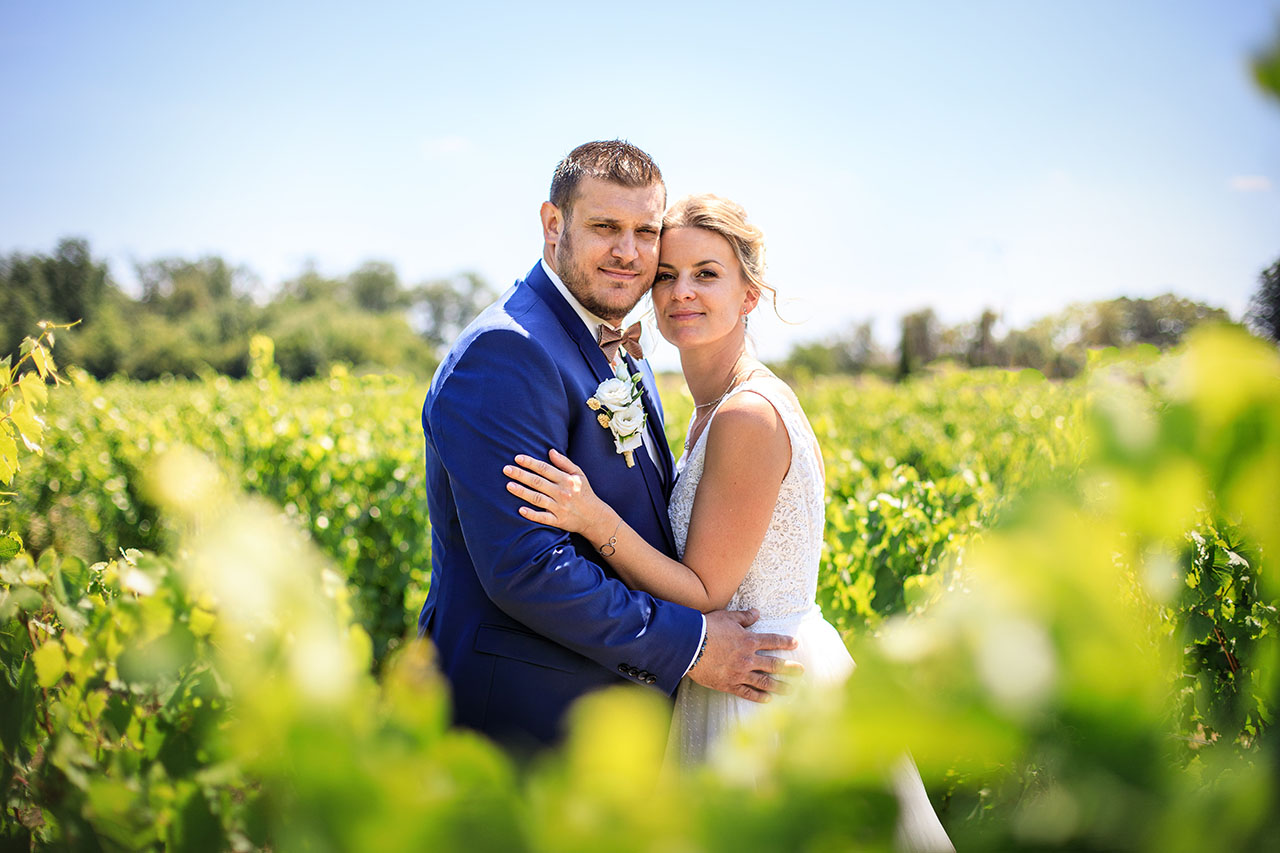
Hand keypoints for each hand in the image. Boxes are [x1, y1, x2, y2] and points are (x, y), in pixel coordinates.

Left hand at [505, 449, 616, 541]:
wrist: (595, 517)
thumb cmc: (584, 493)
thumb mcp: (579, 474)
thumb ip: (564, 462)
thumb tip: (550, 450)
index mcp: (566, 479)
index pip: (545, 469)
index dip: (530, 463)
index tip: (517, 458)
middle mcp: (562, 492)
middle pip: (538, 482)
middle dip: (521, 475)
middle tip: (506, 469)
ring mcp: (559, 507)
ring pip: (538, 499)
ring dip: (522, 492)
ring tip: (508, 486)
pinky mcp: (558, 521)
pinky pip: (543, 518)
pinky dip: (532, 514)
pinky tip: (520, 510)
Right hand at [689, 609, 803, 702]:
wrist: (689, 645)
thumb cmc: (707, 628)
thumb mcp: (727, 617)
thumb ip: (744, 617)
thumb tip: (757, 613)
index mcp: (749, 640)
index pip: (773, 641)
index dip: (785, 642)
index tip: (796, 644)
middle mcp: (748, 658)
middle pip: (774, 665)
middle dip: (790, 668)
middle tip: (802, 672)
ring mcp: (740, 673)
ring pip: (764, 682)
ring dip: (780, 686)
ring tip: (791, 690)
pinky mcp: (729, 684)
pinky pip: (747, 693)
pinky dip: (759, 697)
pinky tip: (768, 699)